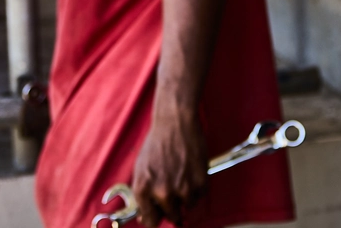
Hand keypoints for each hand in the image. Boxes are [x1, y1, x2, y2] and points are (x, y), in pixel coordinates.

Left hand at [131, 102, 208, 225]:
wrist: (175, 123)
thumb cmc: (157, 143)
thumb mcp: (140, 169)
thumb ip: (142, 195)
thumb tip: (144, 216)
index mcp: (143, 189)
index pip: (150, 222)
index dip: (155, 218)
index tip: (159, 215)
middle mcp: (162, 192)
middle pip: (171, 217)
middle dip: (172, 208)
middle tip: (173, 191)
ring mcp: (182, 189)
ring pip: (187, 208)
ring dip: (185, 198)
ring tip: (181, 177)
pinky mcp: (200, 182)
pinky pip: (199, 197)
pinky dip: (196, 188)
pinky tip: (190, 173)